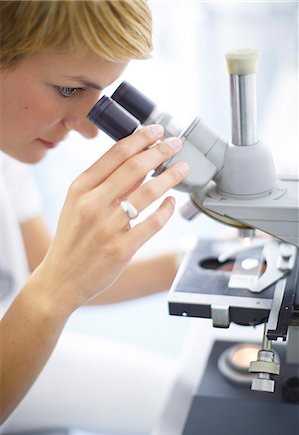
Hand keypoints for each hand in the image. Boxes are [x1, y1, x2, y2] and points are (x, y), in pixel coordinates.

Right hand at [37, 125, 188, 312]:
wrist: (62, 278)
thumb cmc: (72, 239)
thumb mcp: (77, 205)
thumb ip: (105, 185)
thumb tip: (140, 166)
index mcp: (80, 188)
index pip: (115, 154)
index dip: (140, 139)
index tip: (156, 131)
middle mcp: (92, 204)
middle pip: (134, 168)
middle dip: (160, 151)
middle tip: (175, 144)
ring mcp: (107, 227)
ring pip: (147, 193)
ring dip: (170, 177)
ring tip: (182, 169)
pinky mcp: (121, 249)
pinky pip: (152, 224)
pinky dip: (166, 210)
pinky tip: (171, 202)